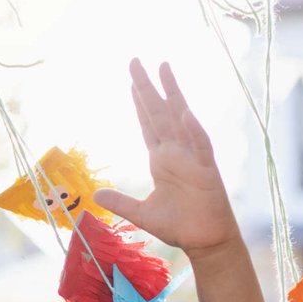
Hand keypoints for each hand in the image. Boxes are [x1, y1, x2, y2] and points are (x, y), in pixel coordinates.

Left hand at [92, 60, 237, 253]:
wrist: (204, 241)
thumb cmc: (179, 226)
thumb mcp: (142, 213)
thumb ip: (120, 202)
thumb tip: (96, 194)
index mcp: (161, 160)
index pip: (148, 124)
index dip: (139, 102)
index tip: (132, 80)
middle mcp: (176, 153)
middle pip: (159, 112)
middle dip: (147, 86)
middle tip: (135, 60)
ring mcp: (192, 158)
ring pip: (180, 118)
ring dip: (172, 93)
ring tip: (163, 67)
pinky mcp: (206, 170)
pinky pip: (200, 145)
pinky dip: (193, 129)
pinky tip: (184, 112)